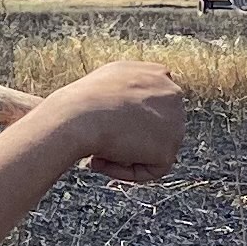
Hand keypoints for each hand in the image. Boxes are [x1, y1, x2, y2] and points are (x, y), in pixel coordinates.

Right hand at [0, 56, 191, 245]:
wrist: (74, 117)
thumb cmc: (72, 105)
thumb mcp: (92, 86)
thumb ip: (112, 93)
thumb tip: (96, 113)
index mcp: (155, 72)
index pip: (158, 101)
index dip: (134, 121)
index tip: (112, 131)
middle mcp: (171, 90)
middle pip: (158, 130)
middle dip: (131, 141)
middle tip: (100, 146)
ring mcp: (175, 118)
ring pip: (155, 150)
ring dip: (127, 157)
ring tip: (98, 153)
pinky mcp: (170, 145)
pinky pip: (154, 170)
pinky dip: (129, 173)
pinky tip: (104, 161)